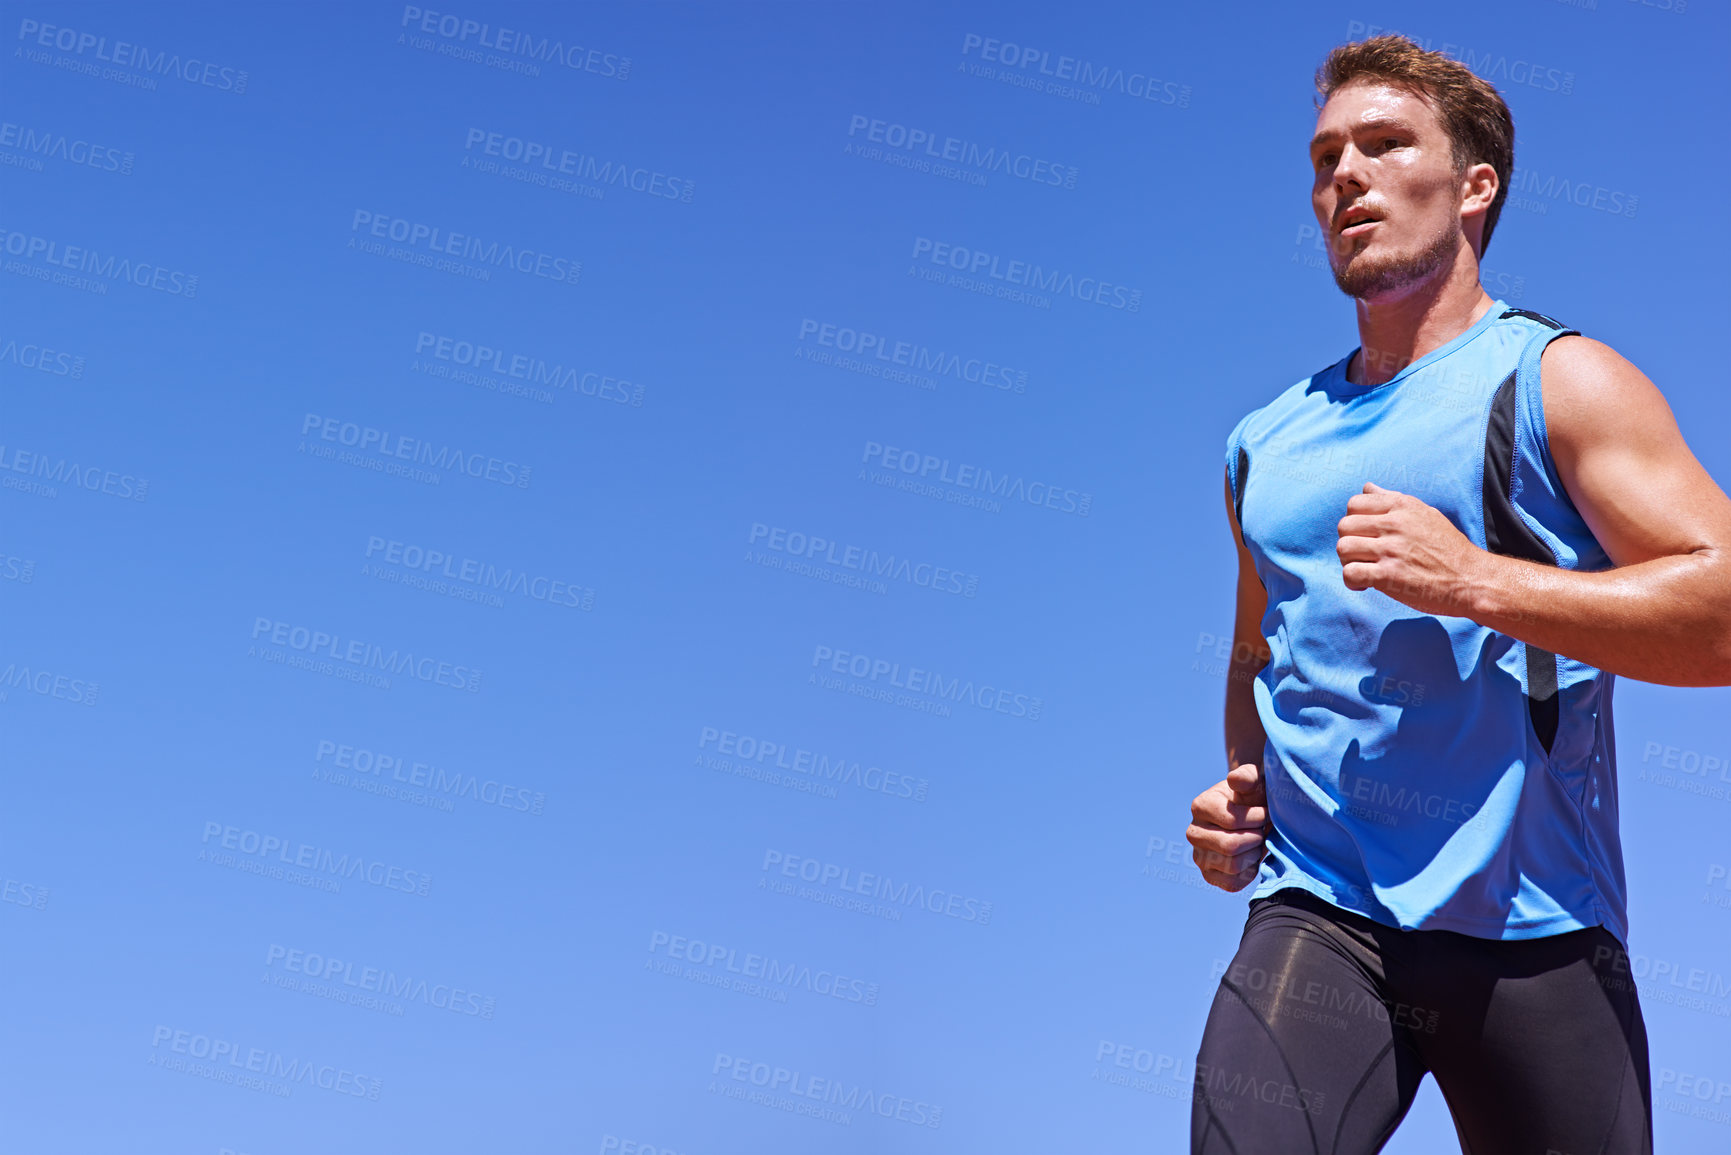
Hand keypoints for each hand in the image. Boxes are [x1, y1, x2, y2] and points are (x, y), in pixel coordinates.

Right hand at [1187, 763, 1270, 891]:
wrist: (1251, 815)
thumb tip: (1235, 781)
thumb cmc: (1253, 796)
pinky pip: (1232, 883)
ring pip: (1232, 865)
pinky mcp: (1209, 876)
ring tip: (1258, 842)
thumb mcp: (1253, 780)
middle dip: (1256, 838)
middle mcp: (1193, 832)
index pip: (1232, 820)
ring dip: (1254, 854)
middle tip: (1263, 830)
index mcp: (1200, 806)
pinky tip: (1252, 857)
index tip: (1266, 813)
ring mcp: (1199, 856)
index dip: (1257, 818)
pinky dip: (1248, 872)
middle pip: (1230, 845)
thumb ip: (1247, 776)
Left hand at [1336, 482, 1489, 617]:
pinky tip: (1366, 584)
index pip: (1355, 503)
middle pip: (1344, 525)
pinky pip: (1350, 573)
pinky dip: (1352, 581)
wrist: (1472, 580)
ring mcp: (1391, 550)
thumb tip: (1367, 487)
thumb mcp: (1426, 514)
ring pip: (1343, 548)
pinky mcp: (1388, 576)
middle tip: (1364, 555)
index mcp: (1403, 507)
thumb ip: (1393, 501)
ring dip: (1349, 562)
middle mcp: (1395, 525)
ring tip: (1365, 569)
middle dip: (1349, 541)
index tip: (1367, 536)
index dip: (1355, 521)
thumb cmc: (1449, 549)